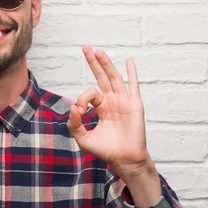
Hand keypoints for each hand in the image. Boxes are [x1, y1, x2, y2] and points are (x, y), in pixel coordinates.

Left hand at [67, 45, 154, 178]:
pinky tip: (129, 61)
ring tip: (98, 51)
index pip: (89, 94)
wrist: (125, 159)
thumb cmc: (106, 150)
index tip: (79, 111)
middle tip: (85, 47)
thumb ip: (74, 124)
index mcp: (101, 108)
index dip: (82, 99)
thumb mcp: (83, 138)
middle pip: (102, 77)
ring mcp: (124, 101)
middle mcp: (112, 101)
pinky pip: (133, 85)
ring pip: (114, 77)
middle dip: (93, 62)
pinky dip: (131, 72)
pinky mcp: (134, 105)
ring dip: (106, 64)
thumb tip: (73, 107)